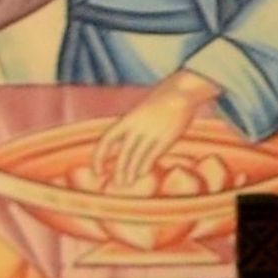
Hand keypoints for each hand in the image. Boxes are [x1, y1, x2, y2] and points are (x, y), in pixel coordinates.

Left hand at [94, 69, 222, 190]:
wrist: (179, 93)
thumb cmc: (158, 104)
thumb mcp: (139, 114)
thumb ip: (130, 131)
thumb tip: (124, 152)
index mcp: (127, 120)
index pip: (106, 141)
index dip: (99, 158)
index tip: (97, 171)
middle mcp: (137, 128)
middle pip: (124, 155)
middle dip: (120, 171)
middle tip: (118, 183)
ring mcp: (152, 134)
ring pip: (137, 159)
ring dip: (132, 173)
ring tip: (129, 182)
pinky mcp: (166, 139)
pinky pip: (152, 157)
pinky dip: (145, 166)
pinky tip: (142, 173)